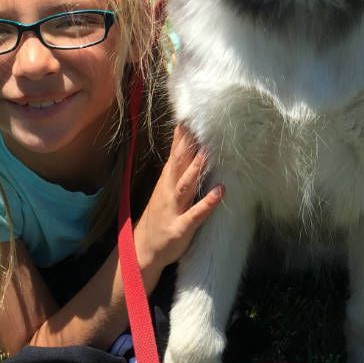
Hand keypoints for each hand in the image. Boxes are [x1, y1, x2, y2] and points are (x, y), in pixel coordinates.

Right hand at [133, 124, 223, 273]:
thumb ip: (178, 167)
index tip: (192, 113)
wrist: (143, 249)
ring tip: (209, 152)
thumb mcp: (166, 187)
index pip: (176, 152)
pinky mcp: (180, 227)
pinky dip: (207, 203)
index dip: (183, 134)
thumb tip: (189, 143)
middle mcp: (169, 190)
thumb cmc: (161, 215)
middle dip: (190, 144)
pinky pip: (195, 214)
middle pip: (179, 163)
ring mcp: (174, 209)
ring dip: (197, 168)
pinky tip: (220, 192)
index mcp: (167, 180)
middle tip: (202, 124)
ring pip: (185, 185)